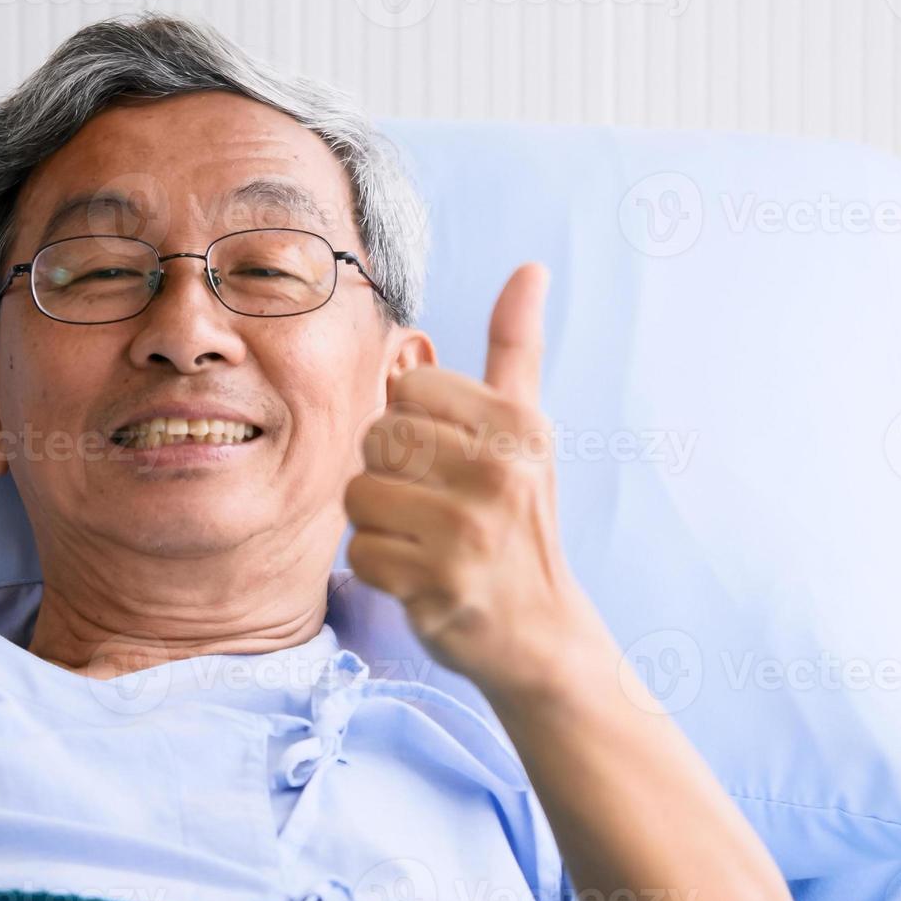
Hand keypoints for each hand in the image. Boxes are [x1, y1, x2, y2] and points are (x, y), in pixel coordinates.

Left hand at [343, 263, 606, 701]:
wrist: (540, 632)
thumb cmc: (520, 520)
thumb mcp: (528, 431)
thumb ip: (516, 349)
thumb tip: (529, 269)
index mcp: (519, 426)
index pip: (411, 386)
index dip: (416, 422)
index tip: (451, 458)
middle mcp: (500, 473)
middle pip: (378, 436)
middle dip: (392, 472)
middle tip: (435, 504)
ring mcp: (470, 533)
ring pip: (359, 494)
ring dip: (380, 522)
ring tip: (425, 539)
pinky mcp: (438, 586)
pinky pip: (360, 552)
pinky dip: (379, 568)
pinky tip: (419, 576)